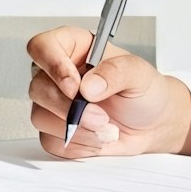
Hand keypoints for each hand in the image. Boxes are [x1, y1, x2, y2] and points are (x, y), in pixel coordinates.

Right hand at [25, 26, 190, 159]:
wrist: (152, 124)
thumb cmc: (145, 91)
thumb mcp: (140, 74)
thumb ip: (117, 72)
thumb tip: (89, 85)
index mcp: (75, 48)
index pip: (42, 46)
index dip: (52, 65)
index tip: (75, 86)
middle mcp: (59, 74)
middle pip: (37, 86)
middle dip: (70, 108)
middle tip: (101, 117)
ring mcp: (54, 103)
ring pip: (40, 116)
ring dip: (77, 129)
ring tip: (107, 129)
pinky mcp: (55, 130)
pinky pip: (50, 141)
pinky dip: (77, 145)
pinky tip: (98, 138)